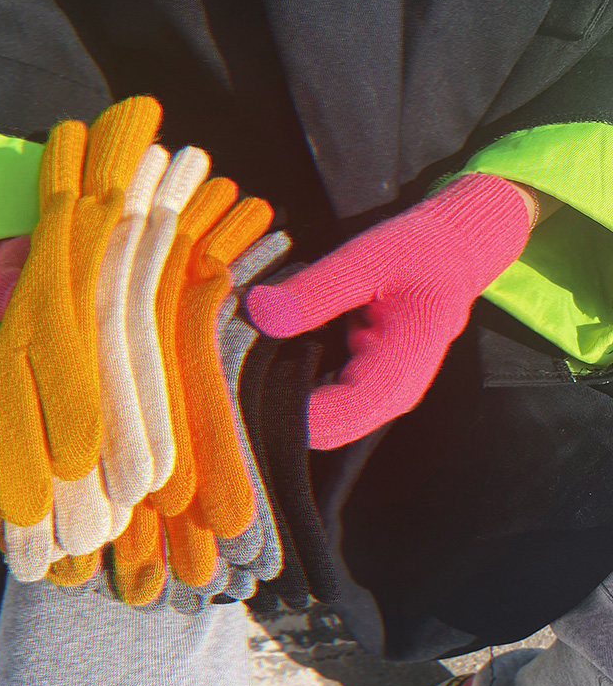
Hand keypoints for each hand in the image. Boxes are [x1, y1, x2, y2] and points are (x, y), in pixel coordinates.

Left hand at [246, 173, 530, 448]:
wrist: (453, 252)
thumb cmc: (417, 253)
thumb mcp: (363, 259)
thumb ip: (314, 291)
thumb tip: (259, 313)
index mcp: (395, 374)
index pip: (331, 419)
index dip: (284, 414)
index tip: (237, 393)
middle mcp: (390, 398)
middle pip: (322, 434)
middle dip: (278, 415)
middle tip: (232, 384)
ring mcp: (381, 397)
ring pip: (323, 427)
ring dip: (286, 408)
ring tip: (246, 376)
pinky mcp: (369, 388)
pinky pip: (327, 408)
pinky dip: (297, 396)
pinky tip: (271, 369)